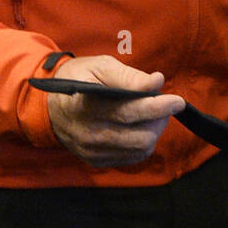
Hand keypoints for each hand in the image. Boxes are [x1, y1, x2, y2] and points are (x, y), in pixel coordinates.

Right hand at [47, 55, 185, 167]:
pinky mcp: (97, 161)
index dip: (157, 106)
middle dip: (160, 119)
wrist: (50, 106)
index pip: (129, 112)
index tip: (177, 100)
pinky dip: (144, 142)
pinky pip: (132, 157)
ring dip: (155, 131)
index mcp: (86, 107)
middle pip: (139, 135)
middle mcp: (88, 134)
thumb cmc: (79, 79)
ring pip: (140, 149)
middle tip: (166, 103)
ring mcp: (92, 152)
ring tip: (154, 114)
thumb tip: (157, 82)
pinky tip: (141, 126)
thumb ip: (128, 76)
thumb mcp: (99, 66)